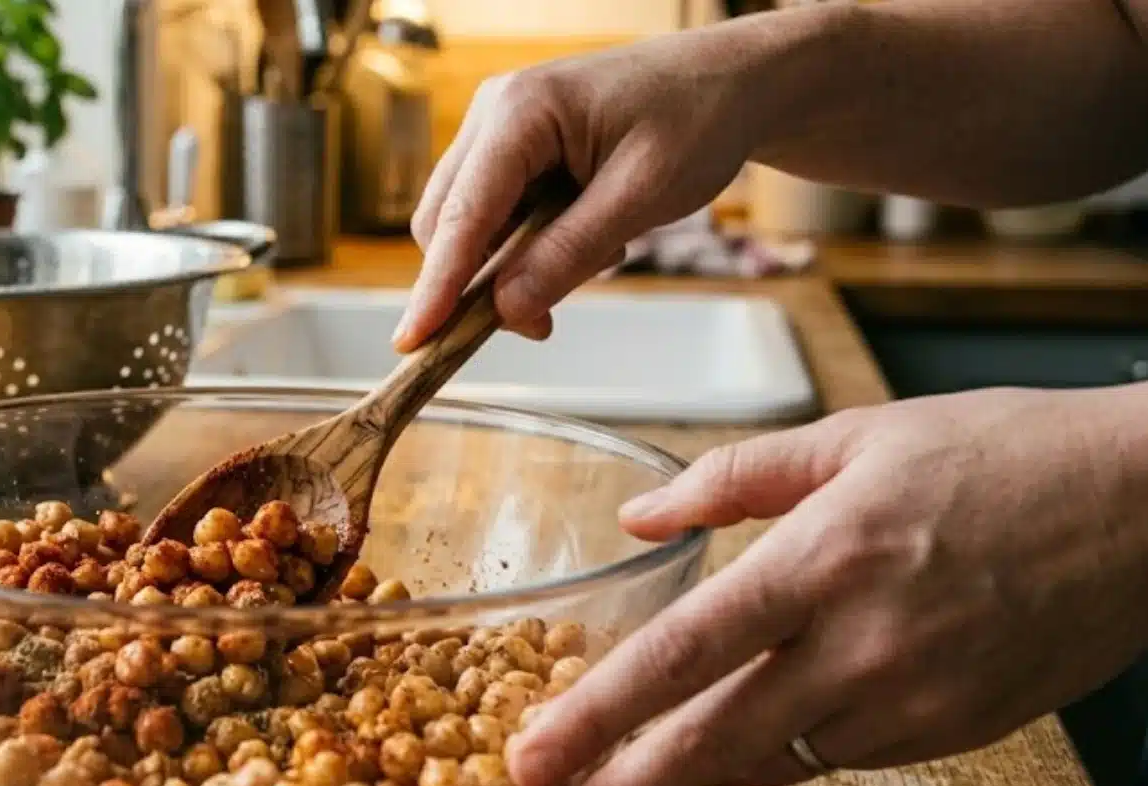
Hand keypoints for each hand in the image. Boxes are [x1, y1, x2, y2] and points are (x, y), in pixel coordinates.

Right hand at [395, 28, 768, 349]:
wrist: (734, 82)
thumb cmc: (698, 119)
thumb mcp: (641, 197)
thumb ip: (568, 254)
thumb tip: (506, 311)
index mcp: (520, 111)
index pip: (462, 215)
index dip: (437, 285)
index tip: (414, 341)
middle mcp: (494, 113)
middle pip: (447, 222)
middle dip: (481, 281)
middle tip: (543, 322)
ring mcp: (499, 128)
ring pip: (469, 223)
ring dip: (512, 262)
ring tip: (596, 253)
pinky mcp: (514, 147)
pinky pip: (496, 213)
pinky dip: (528, 244)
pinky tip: (586, 235)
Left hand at [504, 385, 1147, 785]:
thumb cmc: (1003, 453)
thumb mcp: (855, 436)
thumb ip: (733, 477)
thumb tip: (639, 515)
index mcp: (826, 558)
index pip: (685, 655)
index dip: (598, 715)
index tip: (533, 760)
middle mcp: (864, 644)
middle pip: (714, 742)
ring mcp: (914, 699)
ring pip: (774, 758)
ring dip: (702, 767)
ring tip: (639, 772)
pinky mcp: (954, 731)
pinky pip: (839, 756)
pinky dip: (786, 745)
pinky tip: (759, 725)